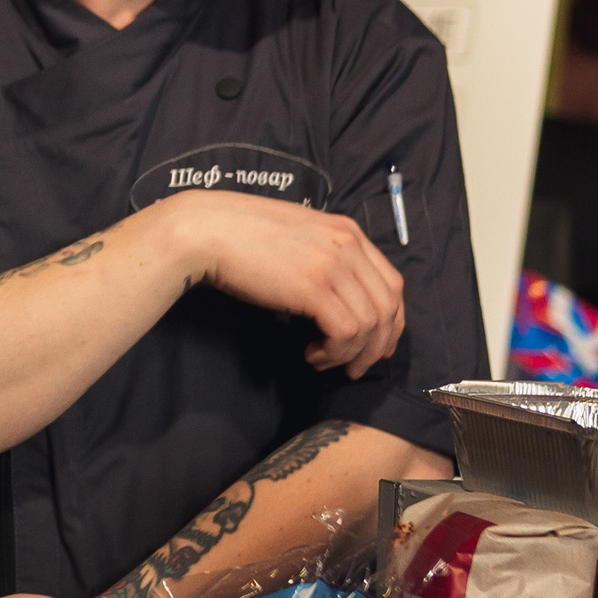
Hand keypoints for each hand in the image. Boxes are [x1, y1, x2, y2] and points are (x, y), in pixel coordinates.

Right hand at [157, 191, 404, 377]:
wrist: (205, 230)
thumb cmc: (237, 234)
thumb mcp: (295, 235)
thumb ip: (322, 255)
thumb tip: (333, 294)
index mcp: (346, 230)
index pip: (392, 282)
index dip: (390, 320)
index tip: (375, 343)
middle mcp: (348, 244)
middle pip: (389, 306)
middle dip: (378, 345)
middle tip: (357, 366)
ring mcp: (333, 264)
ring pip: (370, 324)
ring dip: (351, 353)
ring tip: (323, 361)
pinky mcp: (314, 287)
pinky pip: (346, 332)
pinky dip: (335, 352)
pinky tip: (311, 353)